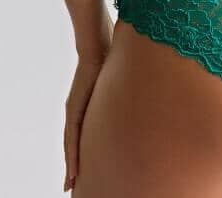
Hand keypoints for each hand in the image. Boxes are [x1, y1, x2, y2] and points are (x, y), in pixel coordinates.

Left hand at [64, 14, 113, 191]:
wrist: (95, 39)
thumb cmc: (109, 50)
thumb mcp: (122, 75)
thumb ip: (130, 83)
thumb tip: (150, 83)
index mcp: (89, 103)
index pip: (86, 132)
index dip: (84, 151)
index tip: (85, 170)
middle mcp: (78, 108)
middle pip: (75, 143)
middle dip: (76, 164)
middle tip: (74, 185)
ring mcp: (74, 108)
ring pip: (71, 144)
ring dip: (71, 165)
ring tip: (71, 183)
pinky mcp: (74, 106)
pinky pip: (71, 136)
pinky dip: (71, 154)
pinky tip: (72, 170)